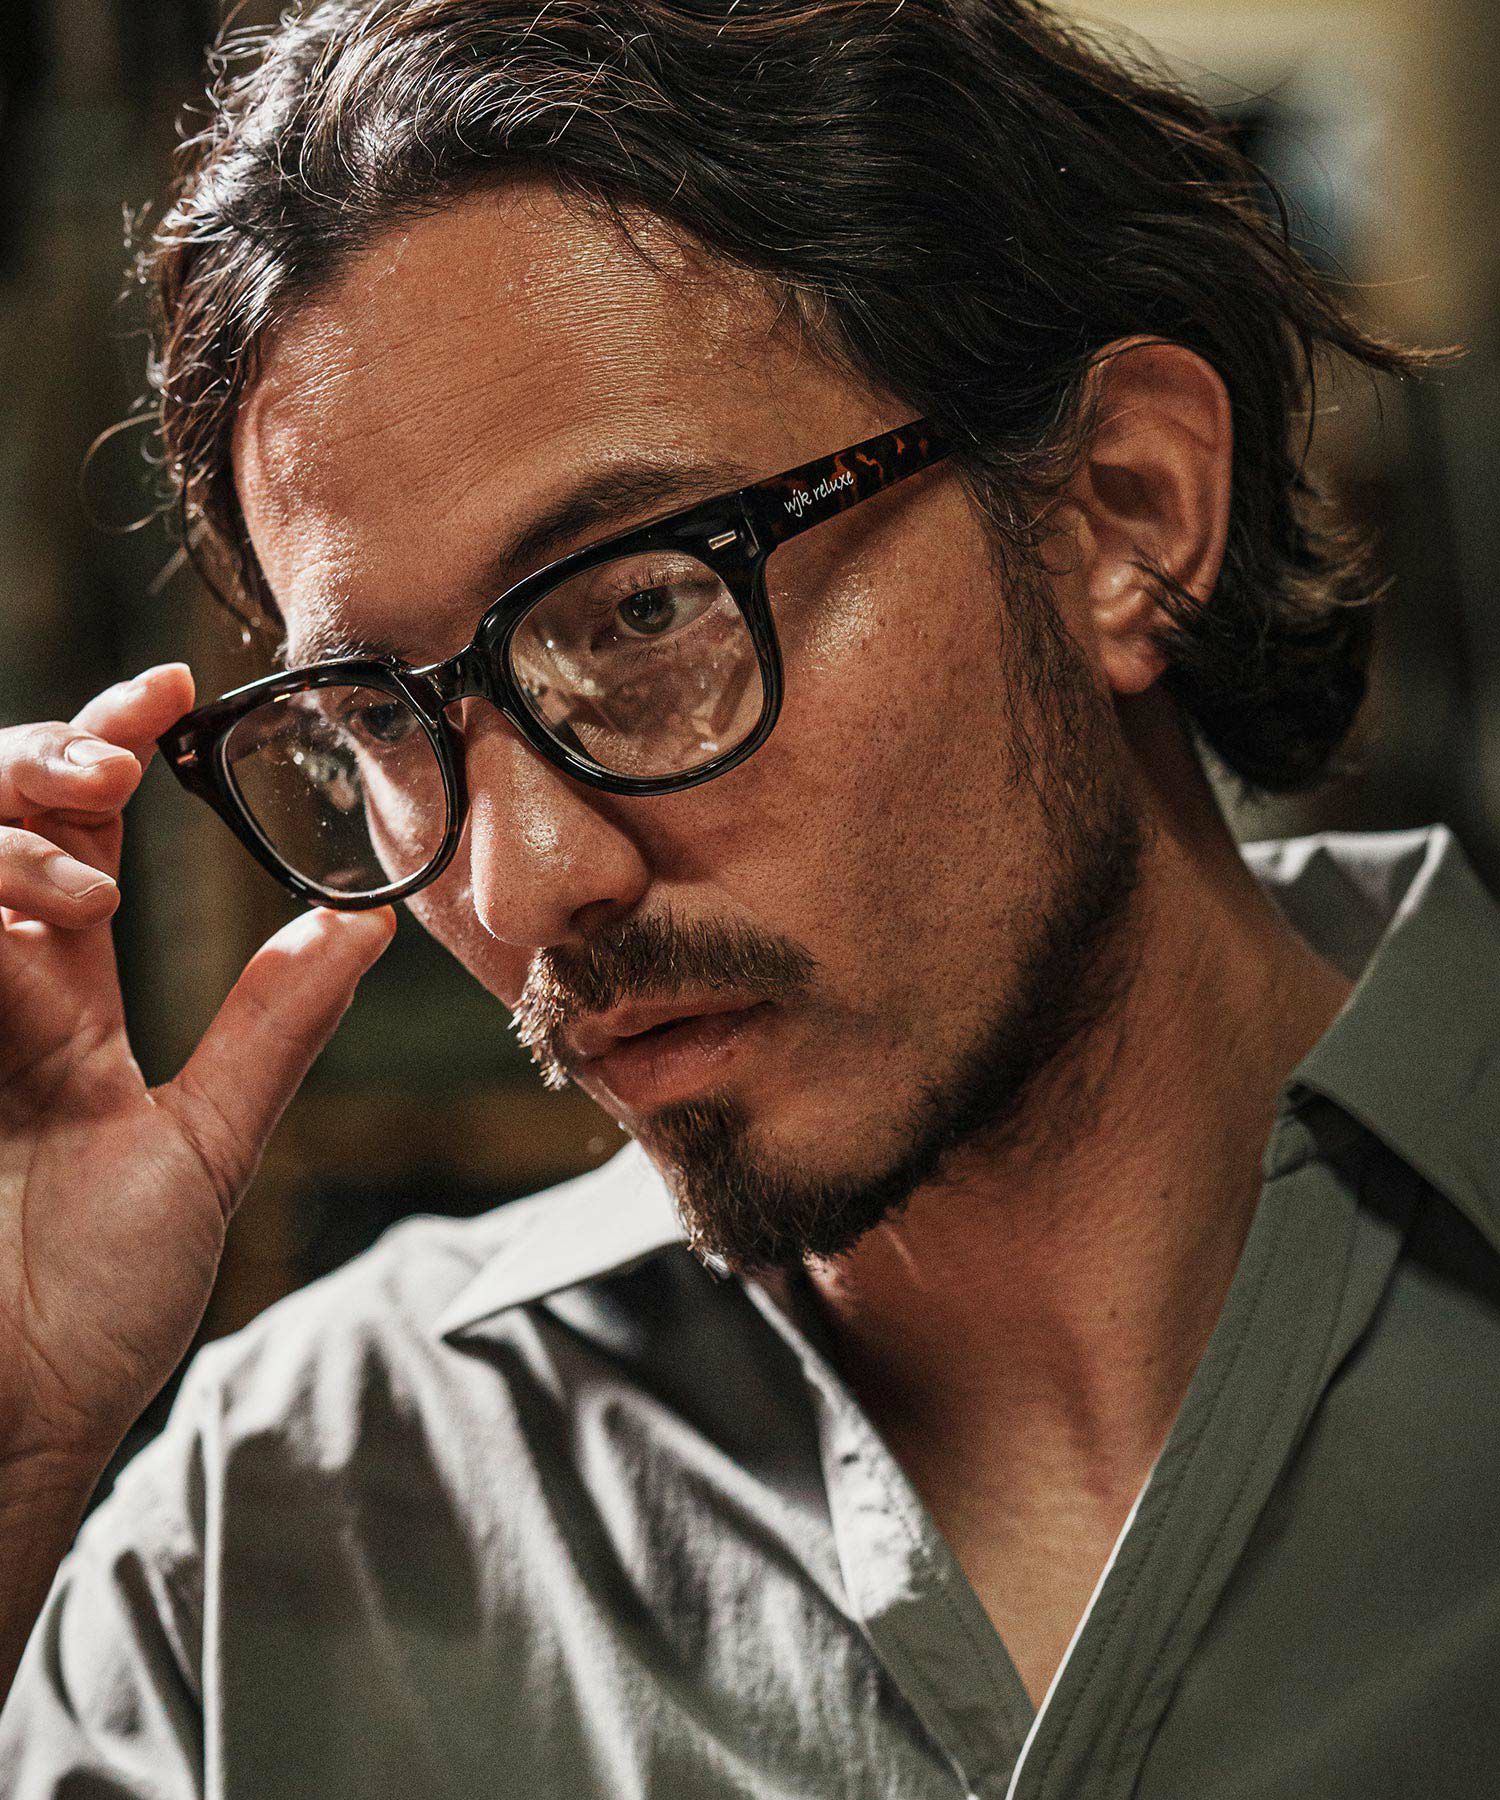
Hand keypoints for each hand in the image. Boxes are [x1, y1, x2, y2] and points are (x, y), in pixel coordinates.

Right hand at [0, 664, 394, 1482]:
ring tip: (75, 880)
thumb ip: (270, 1030)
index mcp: (65, 1000)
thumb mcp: (203, 1146)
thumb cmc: (97, 1304)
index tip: (172, 690)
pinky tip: (16, 917)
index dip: (115, 748)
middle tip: (115, 766)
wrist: (13, 1418)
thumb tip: (364, 925)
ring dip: (4, 834)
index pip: (84, 836)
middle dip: (48, 760)